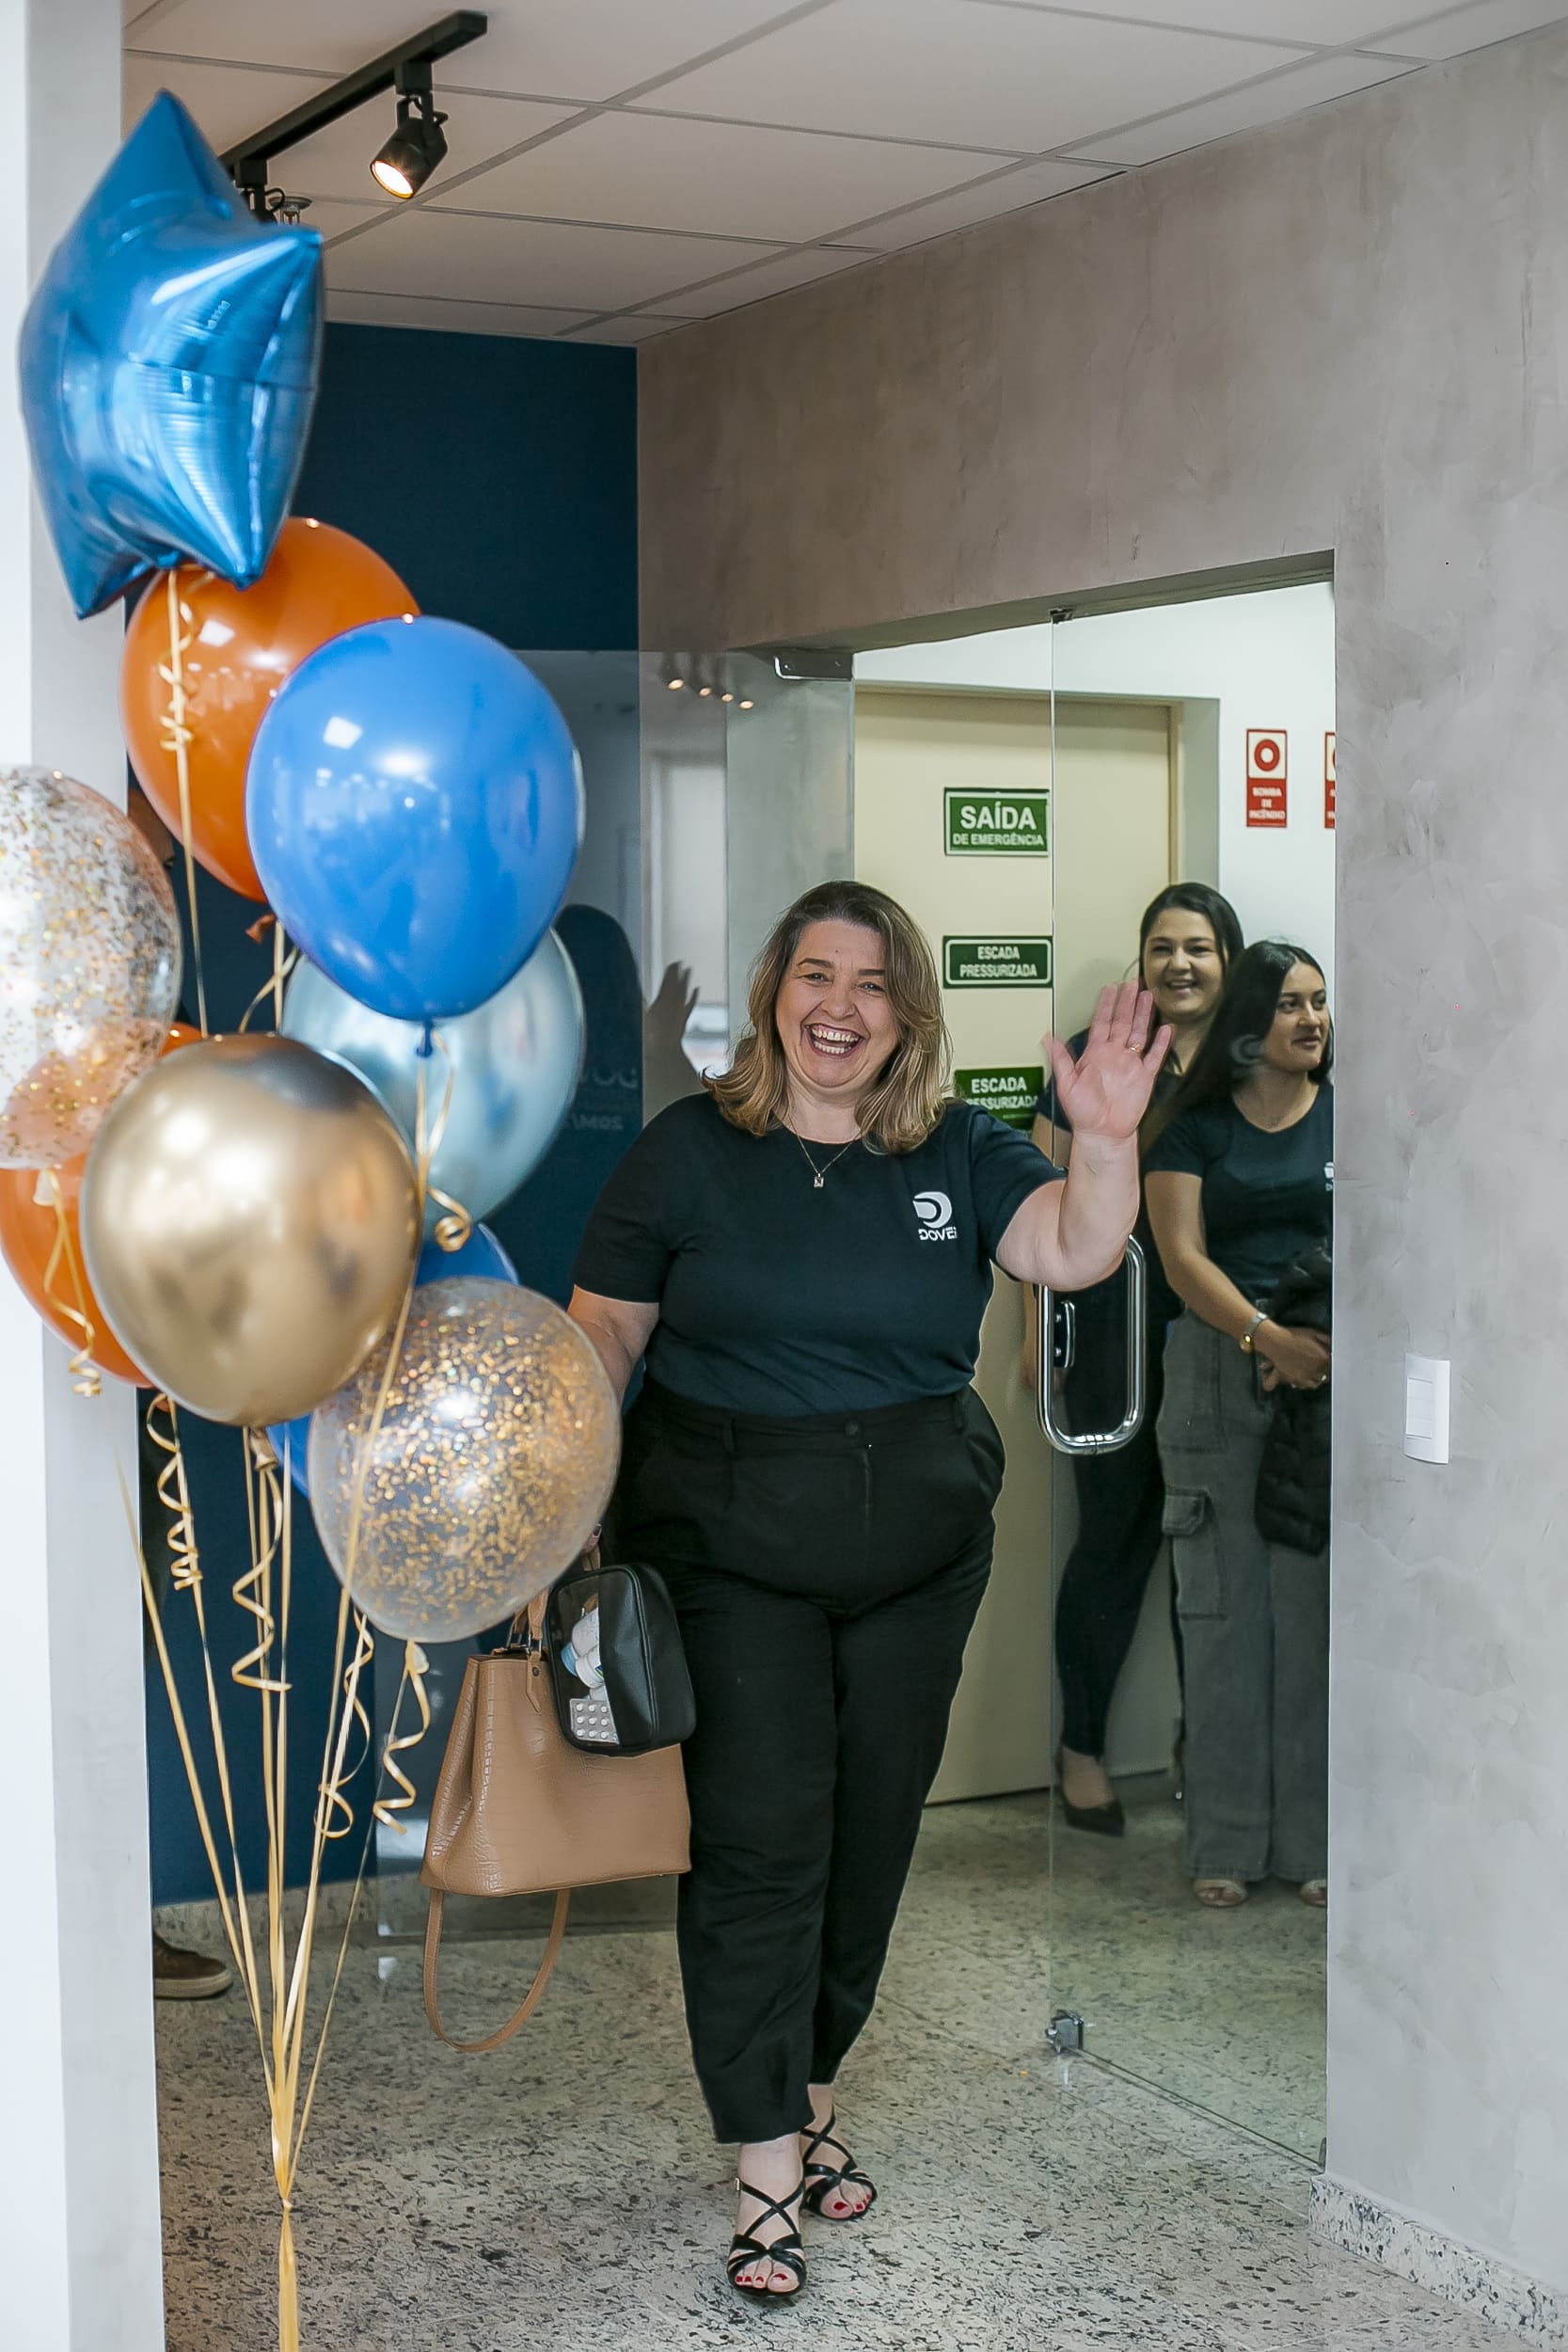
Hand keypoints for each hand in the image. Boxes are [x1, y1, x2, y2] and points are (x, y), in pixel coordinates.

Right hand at [645, 960, 697, 1046]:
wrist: (664, 1051)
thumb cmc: (649, 1035)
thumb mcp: (640, 1016)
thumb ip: (637, 1001)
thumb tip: (628, 988)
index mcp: (663, 1000)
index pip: (668, 981)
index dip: (671, 971)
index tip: (674, 962)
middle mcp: (674, 1004)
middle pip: (677, 984)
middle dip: (679, 973)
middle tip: (681, 963)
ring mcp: (680, 1011)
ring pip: (685, 992)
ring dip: (687, 981)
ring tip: (689, 970)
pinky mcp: (684, 1019)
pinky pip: (690, 1004)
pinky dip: (694, 996)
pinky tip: (697, 989)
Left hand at [1045, 981, 1172, 1146]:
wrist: (1103, 1133)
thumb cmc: (1083, 1112)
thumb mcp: (1066, 1083)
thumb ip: (1060, 1059)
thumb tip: (1047, 1037)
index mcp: (1095, 1054)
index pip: (1101, 1023)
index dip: (1105, 1005)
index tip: (1109, 988)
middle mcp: (1113, 1055)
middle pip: (1122, 1022)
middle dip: (1127, 1002)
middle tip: (1132, 983)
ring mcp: (1130, 1064)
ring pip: (1139, 1033)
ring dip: (1143, 1015)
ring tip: (1148, 996)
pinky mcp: (1145, 1077)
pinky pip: (1155, 1056)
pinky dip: (1161, 1042)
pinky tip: (1165, 1028)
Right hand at [1256, 1325, 1330, 1391]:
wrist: (1276, 1342)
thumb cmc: (1294, 1336)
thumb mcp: (1313, 1332)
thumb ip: (1327, 1339)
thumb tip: (1334, 1345)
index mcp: (1324, 1357)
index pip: (1335, 1364)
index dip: (1333, 1363)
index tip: (1331, 1361)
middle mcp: (1318, 1368)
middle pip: (1328, 1374)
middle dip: (1328, 1370)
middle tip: (1326, 1367)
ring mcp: (1308, 1375)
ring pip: (1320, 1380)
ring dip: (1321, 1377)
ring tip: (1319, 1372)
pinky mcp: (1298, 1379)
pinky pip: (1309, 1385)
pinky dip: (1311, 1382)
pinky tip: (1310, 1377)